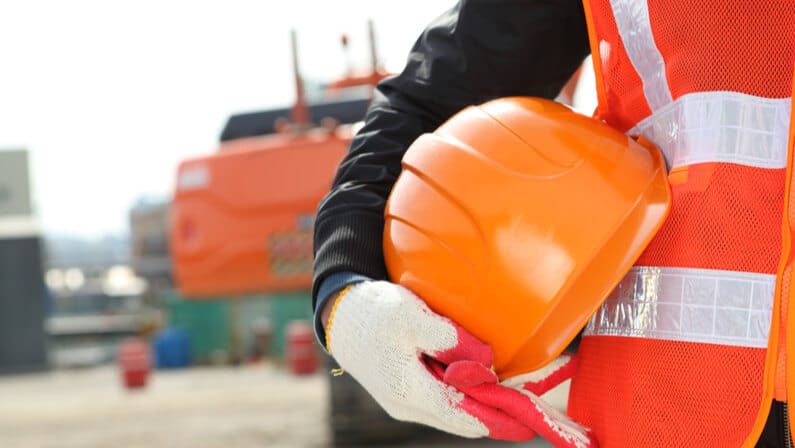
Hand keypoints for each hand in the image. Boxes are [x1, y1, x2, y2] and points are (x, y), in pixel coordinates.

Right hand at [324, 280, 596, 445]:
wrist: (339, 316)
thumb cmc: (373, 312)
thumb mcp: (410, 316)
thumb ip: (448, 338)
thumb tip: (486, 360)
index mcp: (410, 390)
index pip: (464, 415)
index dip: (499, 420)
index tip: (529, 421)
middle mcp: (408, 404)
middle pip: (463, 419)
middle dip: (497, 416)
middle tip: (531, 412)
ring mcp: (406, 400)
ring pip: (453, 411)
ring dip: (482, 406)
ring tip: (515, 398)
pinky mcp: (406, 389)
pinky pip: (443, 400)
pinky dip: (466, 396)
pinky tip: (483, 382)